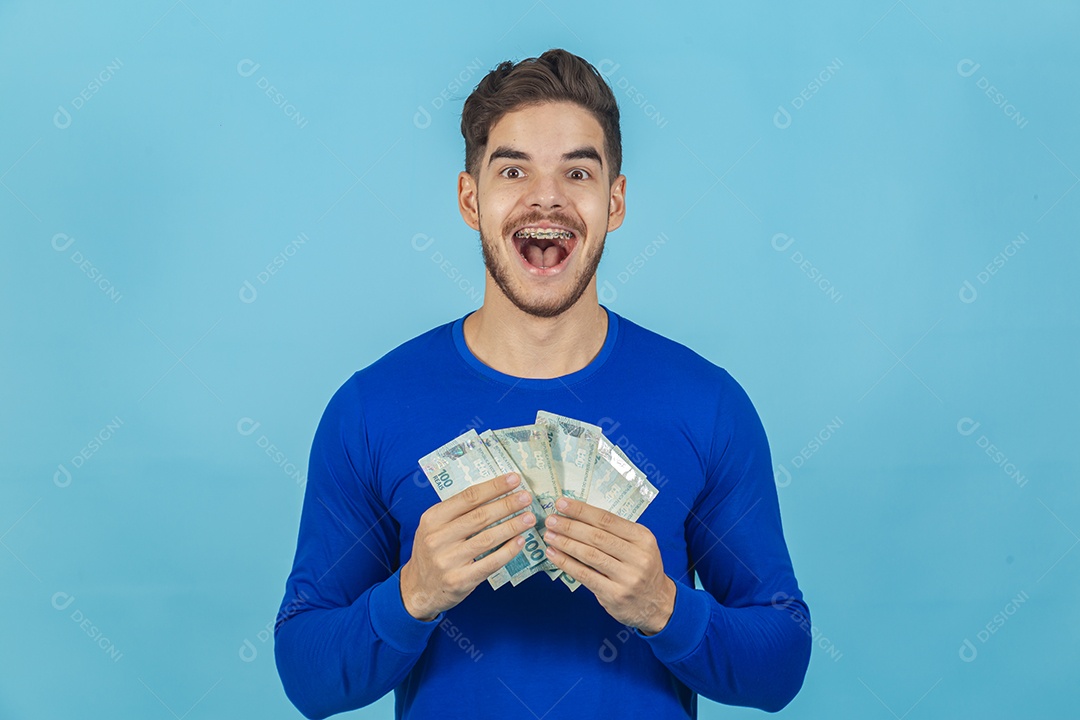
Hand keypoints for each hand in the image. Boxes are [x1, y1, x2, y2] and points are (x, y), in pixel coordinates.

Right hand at [400, 472, 534, 620]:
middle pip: (480, 516)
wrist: (418, 589)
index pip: (468, 497)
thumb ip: (457, 512)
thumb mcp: (434, 527)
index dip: (494, 487)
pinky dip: (508, 551)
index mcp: (432, 518)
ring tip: (529, 518)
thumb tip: (495, 493)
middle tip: (526, 497)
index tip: (514, 479)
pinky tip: (520, 541)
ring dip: (512, 526)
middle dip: (507, 504)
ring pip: (487, 538)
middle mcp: (437, 538)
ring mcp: (448, 561)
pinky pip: (490, 563)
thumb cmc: (431, 552)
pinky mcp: (459, 580)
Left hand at [542, 497, 674, 634]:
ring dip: (565, 544)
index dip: (582, 511)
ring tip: (549, 536)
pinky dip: (566, 564)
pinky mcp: (615, 595)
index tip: (561, 503)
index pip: (607, 519)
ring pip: (589, 555)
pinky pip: (585, 576)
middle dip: (569, 526)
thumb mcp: (638, 545)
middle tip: (550, 519)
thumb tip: (577, 516)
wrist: (657, 604)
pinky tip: (554, 555)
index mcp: (643, 538)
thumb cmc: (641, 568)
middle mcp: (638, 557)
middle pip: (596, 537)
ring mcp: (628, 578)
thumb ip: (615, 532)